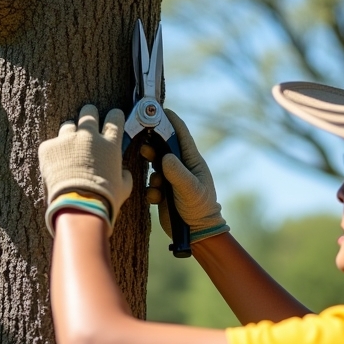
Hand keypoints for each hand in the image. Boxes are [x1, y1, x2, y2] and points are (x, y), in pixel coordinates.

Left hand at [38, 104, 132, 234]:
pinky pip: (50, 144)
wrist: (78, 207)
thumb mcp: (124, 188)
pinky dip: (53, 153)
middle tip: (87, 127)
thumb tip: (124, 172)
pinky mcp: (48, 148)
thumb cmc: (105, 200)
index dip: (113, 116)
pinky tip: (55, 167)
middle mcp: (89, 136)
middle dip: (89, 116)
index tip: (111, 118)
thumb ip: (124, 175)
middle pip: (88, 112)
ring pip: (68, 126)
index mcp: (110, 143)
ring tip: (69, 151)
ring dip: (69, 135)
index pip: (114, 117)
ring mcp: (67, 140)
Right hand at [144, 110, 227, 242]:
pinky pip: (150, 185)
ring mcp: (171, 179)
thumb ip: (177, 173)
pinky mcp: (162, 192)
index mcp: (192, 161)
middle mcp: (181, 167)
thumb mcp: (190, 189)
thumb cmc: (200, 208)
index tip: (158, 110)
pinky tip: (158, 199)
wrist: (196, 233)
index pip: (180, 134)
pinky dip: (151, 191)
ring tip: (157, 183)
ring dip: (152, 173)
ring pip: (154, 166)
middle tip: (143, 146)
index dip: (170, 120)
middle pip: (162, 148)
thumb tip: (164, 157)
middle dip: (152, 147)